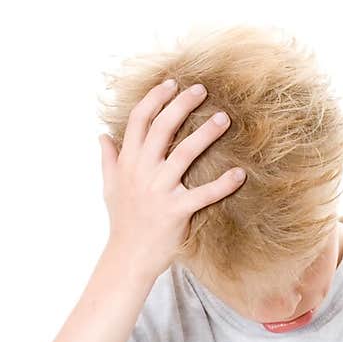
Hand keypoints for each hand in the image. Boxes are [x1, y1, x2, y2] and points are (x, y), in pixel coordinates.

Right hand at [98, 79, 245, 276]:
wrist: (128, 257)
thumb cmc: (122, 222)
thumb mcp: (110, 187)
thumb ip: (109, 160)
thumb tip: (102, 136)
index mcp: (128, 162)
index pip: (139, 120)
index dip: (155, 98)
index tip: (171, 83)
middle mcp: (142, 171)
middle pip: (163, 128)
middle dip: (181, 105)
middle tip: (201, 90)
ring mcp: (159, 190)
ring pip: (184, 153)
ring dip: (205, 133)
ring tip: (223, 118)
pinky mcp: (176, 211)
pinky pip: (204, 193)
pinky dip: (223, 184)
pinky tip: (240, 173)